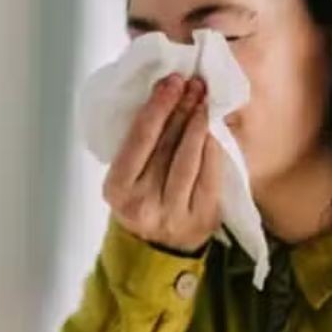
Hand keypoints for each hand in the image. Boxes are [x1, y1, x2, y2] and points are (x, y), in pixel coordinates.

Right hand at [103, 74, 222, 253]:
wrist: (157, 250)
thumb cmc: (141, 201)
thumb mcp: (127, 178)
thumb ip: (139, 145)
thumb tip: (163, 95)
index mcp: (117, 189)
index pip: (139, 140)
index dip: (157, 108)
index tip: (170, 82)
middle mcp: (143, 203)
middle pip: (165, 146)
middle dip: (180, 109)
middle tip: (193, 83)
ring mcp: (173, 213)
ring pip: (189, 159)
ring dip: (197, 124)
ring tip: (203, 100)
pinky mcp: (201, 218)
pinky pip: (210, 175)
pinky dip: (212, 148)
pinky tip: (213, 129)